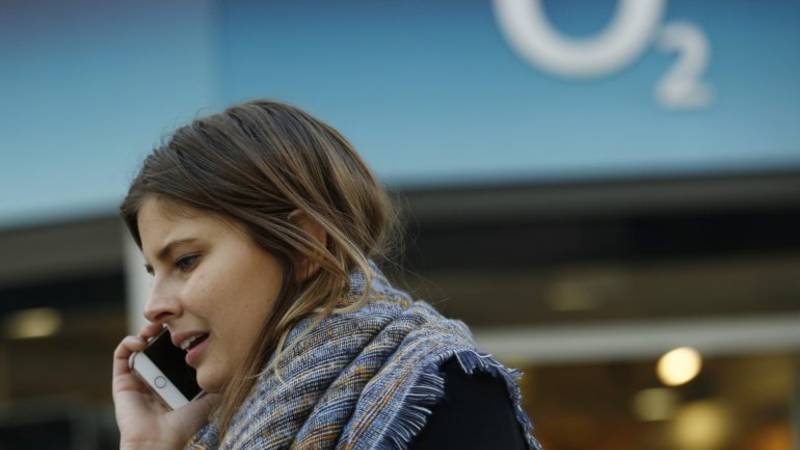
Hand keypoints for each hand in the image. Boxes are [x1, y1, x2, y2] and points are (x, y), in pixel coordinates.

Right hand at [112, 322, 218, 449]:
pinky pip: (120, 356)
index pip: (175, 351)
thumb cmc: (184, 425)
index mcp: (173, 380)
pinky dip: (128, 343)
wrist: (160, 442)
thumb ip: (217, 383)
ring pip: (139, 346)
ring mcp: (138, 378)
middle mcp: (155, 377)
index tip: (188, 324)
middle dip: (162, 329)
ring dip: (145, 331)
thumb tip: (235, 367)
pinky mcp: (122, 381)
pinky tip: (140, 341)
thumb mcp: (208, 400)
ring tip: (155, 327)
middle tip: (170, 321)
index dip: (179, 336)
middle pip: (157, 344)